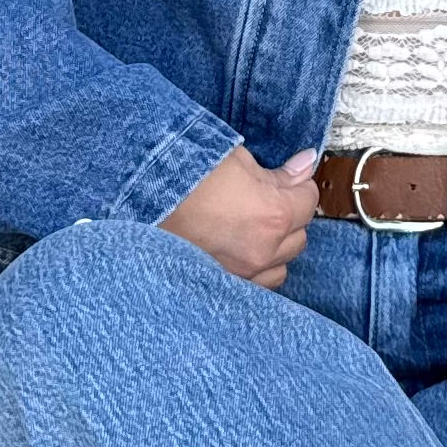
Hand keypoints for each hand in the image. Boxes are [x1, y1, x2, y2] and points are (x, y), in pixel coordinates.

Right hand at [161, 145, 320, 287]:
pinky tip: (241, 249)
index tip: (288, 177)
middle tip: (269, 198)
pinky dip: (257, 267)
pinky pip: (257, 284)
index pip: (308, 200)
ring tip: (254, 227)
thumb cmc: (183, 176)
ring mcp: (243, 274)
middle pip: (299, 235)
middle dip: (289, 215)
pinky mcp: (223, 286)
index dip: (298, 185)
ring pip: (282, 265)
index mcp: (272, 216)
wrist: (138, 200)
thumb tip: (304, 165)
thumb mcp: (236, 160)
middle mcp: (263, 251)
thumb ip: (277, 172)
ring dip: (276, 247)